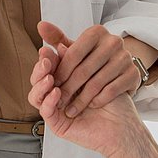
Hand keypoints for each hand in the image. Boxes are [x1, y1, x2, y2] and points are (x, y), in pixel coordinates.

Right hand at [29, 22, 141, 157]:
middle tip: (46, 60)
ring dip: (40, 84)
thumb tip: (51, 33)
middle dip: (40, 69)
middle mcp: (55, 95)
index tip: (47, 49)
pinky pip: (46, 111)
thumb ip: (73, 51)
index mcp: (61, 81)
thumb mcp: (92, 67)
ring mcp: (54, 110)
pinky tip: (55, 92)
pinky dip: (48, 100)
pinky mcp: (57, 124)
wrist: (122, 122)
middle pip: (37, 81)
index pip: (45, 68)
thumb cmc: (110, 96)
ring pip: (36, 96)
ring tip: (49, 76)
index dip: (45, 59)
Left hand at [43, 21, 142, 117]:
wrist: (120, 71)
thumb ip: (58, 39)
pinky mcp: (133, 74)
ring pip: (96, 83)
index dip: (60, 71)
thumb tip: (41, 26)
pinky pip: (111, 90)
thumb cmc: (93, 62)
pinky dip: (98, 100)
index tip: (51, 84)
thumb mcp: (76, 49)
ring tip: (72, 108)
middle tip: (58, 100)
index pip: (73, 53)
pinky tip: (91, 104)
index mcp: (97, 32)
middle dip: (68, 88)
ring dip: (81, 100)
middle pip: (83, 70)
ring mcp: (126, 57)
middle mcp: (114, 41)